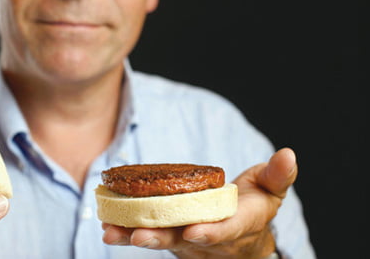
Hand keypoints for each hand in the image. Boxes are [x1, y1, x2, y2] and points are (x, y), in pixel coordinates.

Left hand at [102, 148, 297, 257]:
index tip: (194, 231)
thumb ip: (277, 175)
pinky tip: (107, 225)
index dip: (210, 232)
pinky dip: (127, 231)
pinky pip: (148, 233)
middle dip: (160, 238)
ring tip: (110, 231)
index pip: (224, 231)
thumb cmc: (256, 207)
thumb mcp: (271, 191)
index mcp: (237, 226)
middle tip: (138, 236)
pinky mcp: (169, 235)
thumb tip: (288, 154)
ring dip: (134, 236)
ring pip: (160, 240)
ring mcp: (186, 241)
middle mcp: (208, 239)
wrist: (243, 238)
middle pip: (183, 241)